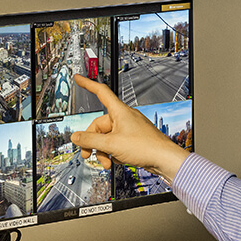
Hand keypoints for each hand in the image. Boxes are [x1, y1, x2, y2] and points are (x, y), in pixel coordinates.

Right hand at [69, 74, 190, 181]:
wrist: (164, 160)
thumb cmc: (145, 147)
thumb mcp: (111, 144)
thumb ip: (90, 140)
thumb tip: (76, 137)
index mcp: (119, 111)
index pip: (100, 92)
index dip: (87, 84)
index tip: (78, 78)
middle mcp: (124, 118)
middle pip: (99, 125)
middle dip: (93, 142)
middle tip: (87, 154)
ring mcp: (129, 129)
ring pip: (107, 137)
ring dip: (103, 151)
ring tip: (106, 163)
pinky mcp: (133, 140)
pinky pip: (116, 143)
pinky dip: (113, 152)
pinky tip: (117, 160)